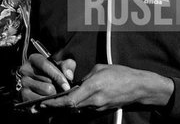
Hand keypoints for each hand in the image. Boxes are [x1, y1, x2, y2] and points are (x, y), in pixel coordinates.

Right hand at [20, 53, 75, 101]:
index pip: (45, 65)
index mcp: (34, 59)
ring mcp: (24, 82)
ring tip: (54, 93)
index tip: (67, 86)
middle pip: (47, 81)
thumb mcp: (62, 65)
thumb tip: (68, 75)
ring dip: (53, 95)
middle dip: (57, 87)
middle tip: (60, 88)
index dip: (57, 76)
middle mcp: (26, 69)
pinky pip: (39, 101)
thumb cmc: (54, 72)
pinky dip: (47, 102)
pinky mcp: (23, 95)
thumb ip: (68, 66)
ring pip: (45, 92)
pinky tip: (49, 99)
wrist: (46, 84)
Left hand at [41, 64, 173, 111]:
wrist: (139, 88)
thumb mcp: (100, 69)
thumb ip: (85, 77)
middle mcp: (94, 100)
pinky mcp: (101, 110)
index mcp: (93, 87)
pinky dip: (74, 110)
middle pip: (70, 108)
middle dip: (55, 108)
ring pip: (75, 111)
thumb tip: (76, 83)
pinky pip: (84, 112)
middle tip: (41, 107)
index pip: (70, 100)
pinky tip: (67, 106)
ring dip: (63, 110)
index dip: (55, 103)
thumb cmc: (121, 74)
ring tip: (50, 107)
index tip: (44, 103)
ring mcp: (98, 107)